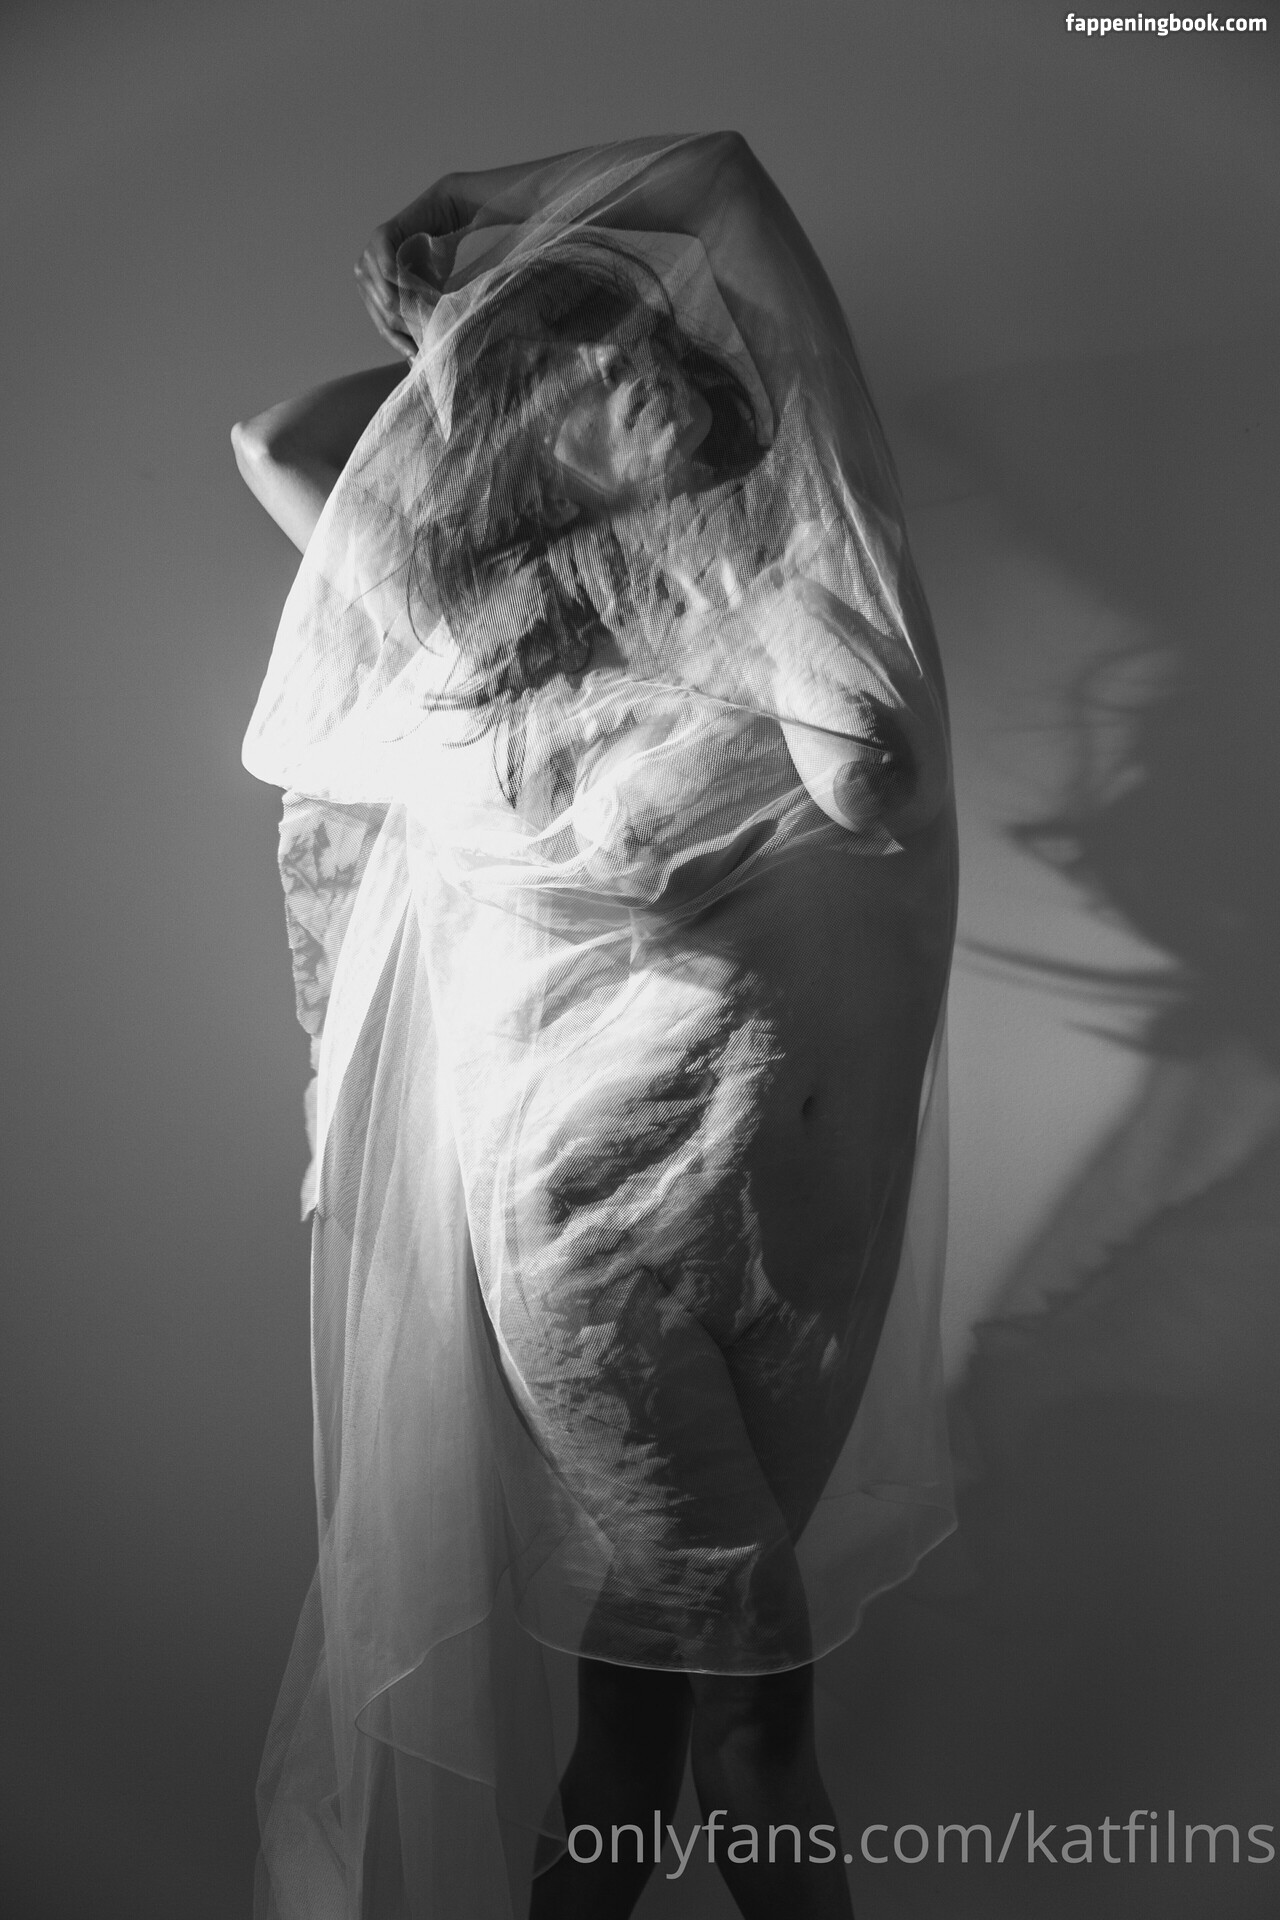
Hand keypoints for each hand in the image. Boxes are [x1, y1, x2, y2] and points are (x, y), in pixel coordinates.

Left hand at [353, 177, 476, 358]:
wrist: (446, 219)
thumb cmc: (437, 261)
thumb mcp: (425, 299)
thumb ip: (417, 323)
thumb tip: (418, 364)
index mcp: (369, 291)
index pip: (383, 326)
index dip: (401, 343)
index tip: (420, 357)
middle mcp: (363, 274)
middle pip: (383, 315)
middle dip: (408, 328)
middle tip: (431, 337)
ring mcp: (368, 255)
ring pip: (386, 298)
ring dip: (409, 311)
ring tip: (431, 318)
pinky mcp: (380, 237)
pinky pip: (389, 270)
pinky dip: (406, 285)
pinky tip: (423, 294)